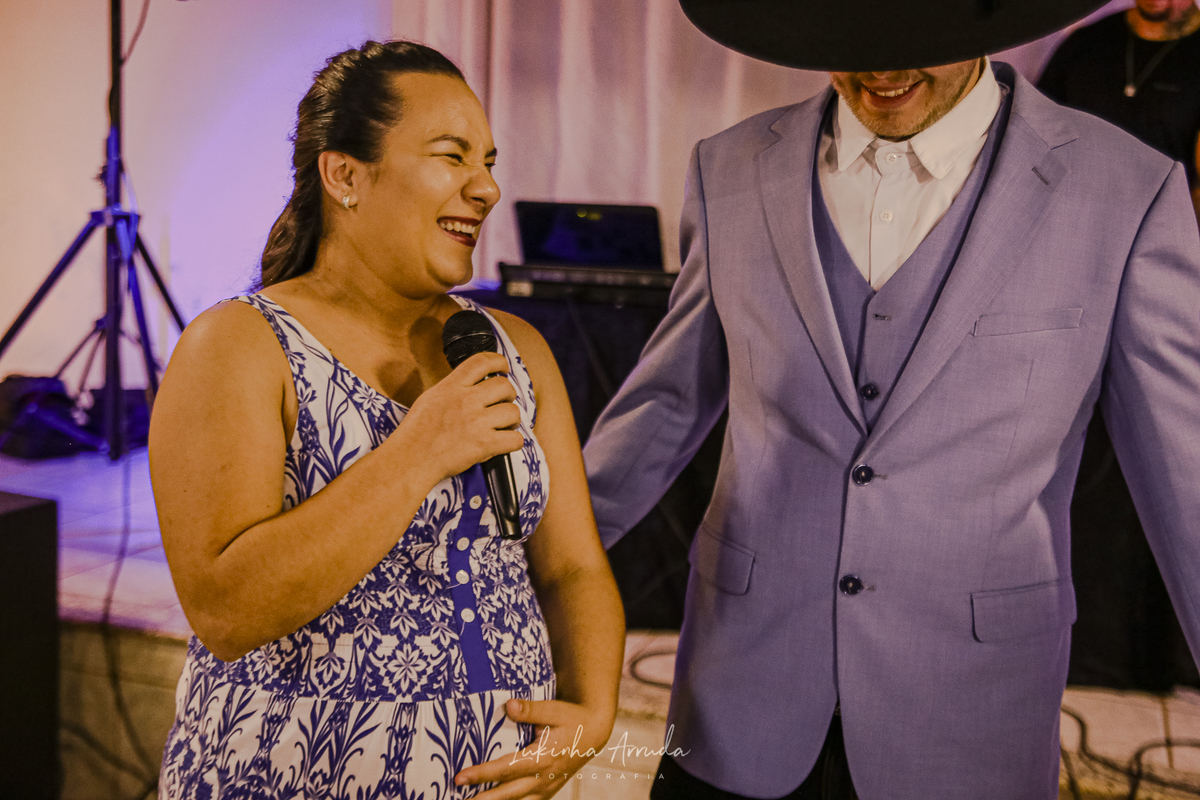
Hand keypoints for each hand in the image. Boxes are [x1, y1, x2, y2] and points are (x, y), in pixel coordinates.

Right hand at [393, 352, 524, 483]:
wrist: (409, 460)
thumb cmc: (415, 434)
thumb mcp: (430, 399)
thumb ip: (452, 390)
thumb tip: (472, 385)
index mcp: (451, 387)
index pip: (482, 361)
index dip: (499, 362)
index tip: (503, 369)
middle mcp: (466, 400)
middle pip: (504, 386)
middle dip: (508, 396)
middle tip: (502, 405)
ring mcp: (476, 422)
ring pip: (513, 412)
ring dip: (512, 420)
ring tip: (502, 427)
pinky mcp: (484, 444)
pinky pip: (515, 439)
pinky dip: (513, 442)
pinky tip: (503, 443)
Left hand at [454, 698, 613, 798]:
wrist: (594, 732)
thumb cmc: (571, 718)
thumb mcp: (554, 709)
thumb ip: (531, 710)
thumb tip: (509, 706)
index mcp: (542, 757)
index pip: (506, 768)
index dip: (482, 774)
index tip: (460, 777)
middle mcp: (543, 778)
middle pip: (507, 794)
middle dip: (481, 799)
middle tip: (458, 799)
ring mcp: (546, 788)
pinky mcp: (547, 792)